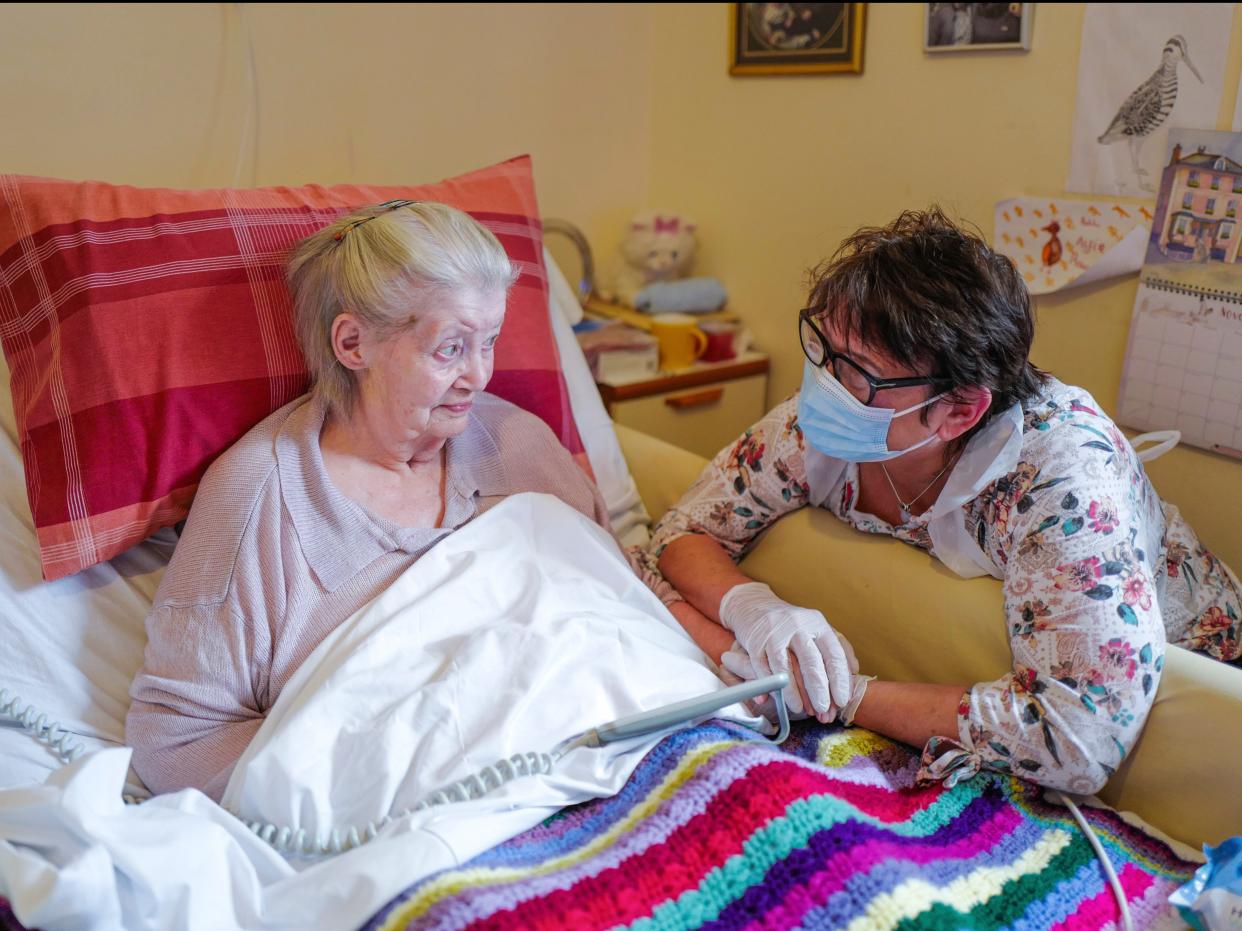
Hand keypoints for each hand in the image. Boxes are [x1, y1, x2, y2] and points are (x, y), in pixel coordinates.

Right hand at [717, 582, 857, 720]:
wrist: (755, 606)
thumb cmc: (792, 624)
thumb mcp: (817, 627)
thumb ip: (838, 647)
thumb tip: (854, 670)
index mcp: (817, 624)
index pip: (833, 654)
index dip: (840, 680)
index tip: (842, 701)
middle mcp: (797, 626)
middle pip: (811, 661)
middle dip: (819, 689)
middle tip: (823, 709)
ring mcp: (774, 634)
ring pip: (785, 667)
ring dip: (793, 692)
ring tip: (801, 709)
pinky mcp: (755, 642)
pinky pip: (763, 669)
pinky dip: (770, 686)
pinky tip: (776, 699)